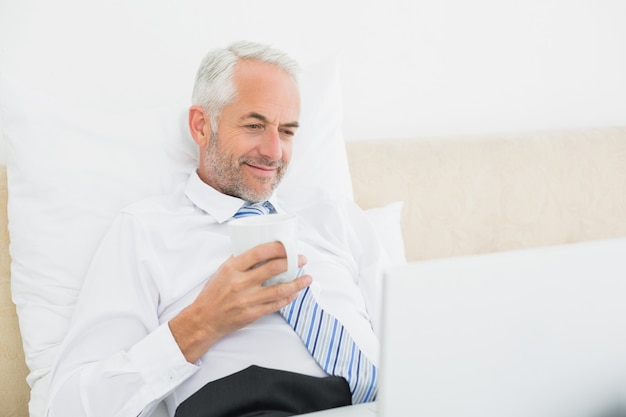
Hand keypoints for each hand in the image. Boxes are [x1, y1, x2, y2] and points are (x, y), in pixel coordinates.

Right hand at [169, 241, 310, 362]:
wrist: (204, 320)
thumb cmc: (213, 294)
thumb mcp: (222, 271)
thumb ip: (239, 260)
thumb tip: (258, 247)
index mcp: (232, 269)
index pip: (259, 253)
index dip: (277, 247)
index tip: (288, 245)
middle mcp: (240, 283)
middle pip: (273, 269)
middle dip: (292, 262)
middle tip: (301, 259)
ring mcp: (248, 300)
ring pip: (279, 289)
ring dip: (297, 283)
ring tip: (307, 278)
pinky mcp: (253, 314)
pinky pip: (276, 305)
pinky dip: (288, 298)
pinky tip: (296, 292)